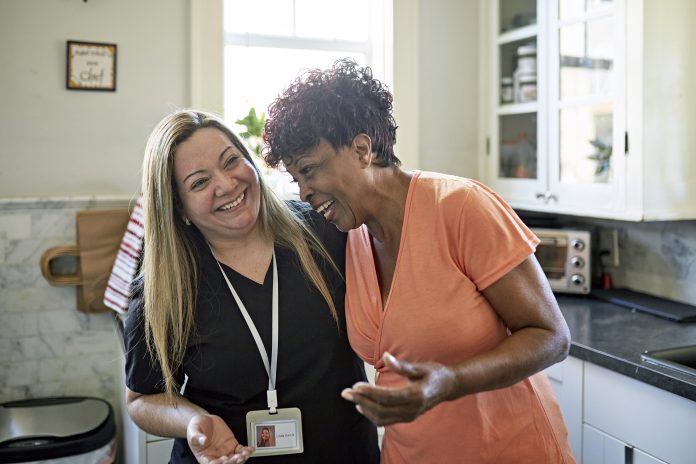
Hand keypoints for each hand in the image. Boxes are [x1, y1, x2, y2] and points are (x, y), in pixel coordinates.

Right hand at [187, 414, 253, 463]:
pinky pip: (240, 450)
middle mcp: (216, 457)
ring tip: (245, 454)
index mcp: (205, 457)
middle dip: (233, 462)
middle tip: (238, 457)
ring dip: (241, 458)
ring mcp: (225, 452)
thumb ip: (197, 436)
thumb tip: (203, 440)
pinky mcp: (232, 445)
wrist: (204, 420)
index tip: (224, 459)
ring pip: (235, 459)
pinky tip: (251, 449)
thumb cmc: (196, 427)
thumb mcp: (193, 431)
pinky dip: (246, 451)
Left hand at [341, 352, 457, 425]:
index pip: (387, 397)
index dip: (370, 393)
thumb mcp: (420, 367)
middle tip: (346, 392)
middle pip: (381, 410)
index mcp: (416, 395)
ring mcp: (409, 415)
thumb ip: (401, 365)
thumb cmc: (435, 373)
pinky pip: (386, 420)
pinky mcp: (407, 417)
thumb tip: (385, 356)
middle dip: (361, 401)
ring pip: (382, 418)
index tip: (355, 386)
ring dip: (364, 408)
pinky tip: (362, 406)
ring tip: (351, 397)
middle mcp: (412, 409)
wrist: (449, 387)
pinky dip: (372, 414)